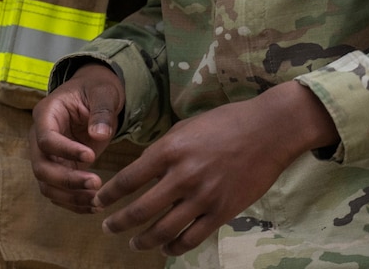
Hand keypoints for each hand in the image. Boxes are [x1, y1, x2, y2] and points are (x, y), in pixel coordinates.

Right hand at [29, 63, 125, 212]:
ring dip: (70, 197)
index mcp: (46, 114)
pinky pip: (58, 191)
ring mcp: (47, 156)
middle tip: (96, 184)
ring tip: (97, 201)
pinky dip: (73, 202)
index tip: (91, 156)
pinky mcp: (59, 168)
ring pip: (47, 185)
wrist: (94, 95)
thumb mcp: (103, 93)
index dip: (66, 151)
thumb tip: (98, 135)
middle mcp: (39, 137)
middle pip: (41, 167)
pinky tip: (93, 206)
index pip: (46, 139)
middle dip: (67, 180)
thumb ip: (101, 111)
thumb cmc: (96, 89)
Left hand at [95, 81, 337, 256]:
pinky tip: (167, 246)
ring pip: (163, 230)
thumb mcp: (188, 126)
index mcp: (171, 149)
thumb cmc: (227, 122)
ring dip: (143, 240)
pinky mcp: (222, 211)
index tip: (99, 201)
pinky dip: (174, 246)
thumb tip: (144, 172)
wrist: (269, 130)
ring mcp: (203, 196)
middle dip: (118, 223)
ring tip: (135, 242)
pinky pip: (191, 238)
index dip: (109, 194)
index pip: (129, 178)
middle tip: (108, 227)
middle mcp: (183, 175)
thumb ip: (165, 149)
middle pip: (139, 210)